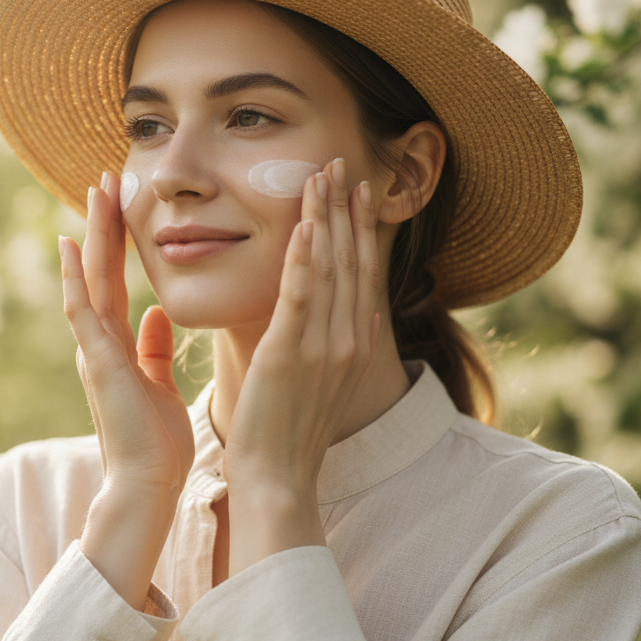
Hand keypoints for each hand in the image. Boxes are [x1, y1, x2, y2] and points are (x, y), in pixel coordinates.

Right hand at [60, 172, 195, 607]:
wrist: (146, 485)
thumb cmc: (155, 440)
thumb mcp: (157, 382)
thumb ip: (152, 347)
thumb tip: (156, 312)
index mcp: (117, 345)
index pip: (113, 281)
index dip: (116, 242)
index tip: (121, 203)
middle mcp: (99, 342)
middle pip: (98, 271)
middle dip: (104, 225)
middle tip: (105, 178)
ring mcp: (94, 352)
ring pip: (89, 281)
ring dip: (92, 236)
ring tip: (95, 192)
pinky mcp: (97, 364)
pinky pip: (83, 312)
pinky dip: (75, 279)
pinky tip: (72, 245)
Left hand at [223, 157, 381, 574]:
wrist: (278, 477)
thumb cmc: (292, 431)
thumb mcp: (327, 382)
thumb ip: (342, 343)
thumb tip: (358, 314)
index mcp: (355, 343)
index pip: (362, 272)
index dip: (360, 228)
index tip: (358, 190)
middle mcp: (348, 339)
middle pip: (351, 260)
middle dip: (346, 209)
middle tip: (341, 163)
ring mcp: (323, 346)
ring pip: (328, 268)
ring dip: (325, 218)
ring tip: (321, 175)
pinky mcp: (290, 354)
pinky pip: (300, 296)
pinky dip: (303, 257)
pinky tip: (302, 223)